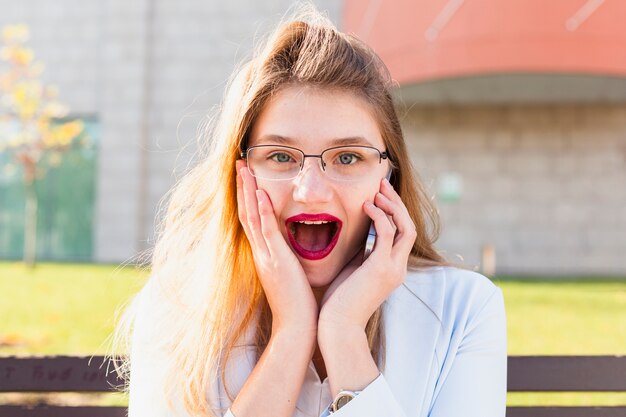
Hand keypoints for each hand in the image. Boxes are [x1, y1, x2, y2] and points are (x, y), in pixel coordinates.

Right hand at [236, 160, 317, 336]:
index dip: (248, 196)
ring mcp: (266, 256)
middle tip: (239, 163)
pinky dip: (263, 213)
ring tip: (244, 169)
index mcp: (264, 254)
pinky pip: (267, 233)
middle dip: (242, 187)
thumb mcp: (291, 273)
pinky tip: (262, 194)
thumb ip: (289, 255)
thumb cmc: (299, 302)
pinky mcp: (276, 262)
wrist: (297, 326)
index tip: (247, 175)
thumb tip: (298, 242)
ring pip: (252, 217)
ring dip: (248, 192)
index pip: (253, 219)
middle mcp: (260, 252)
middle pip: (246, 212)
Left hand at [318, 177, 416, 332]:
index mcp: (392, 269)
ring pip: (404, 227)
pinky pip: (386, 234)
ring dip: (391, 205)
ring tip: (377, 190)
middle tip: (382, 184)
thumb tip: (356, 232)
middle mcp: (398, 268)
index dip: (394, 211)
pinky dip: (379, 216)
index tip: (380, 194)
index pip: (402, 233)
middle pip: (408, 226)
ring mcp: (392, 268)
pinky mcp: (381, 268)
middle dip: (397, 203)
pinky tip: (366, 206)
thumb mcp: (353, 271)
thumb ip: (361, 253)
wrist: (337, 327)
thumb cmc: (339, 302)